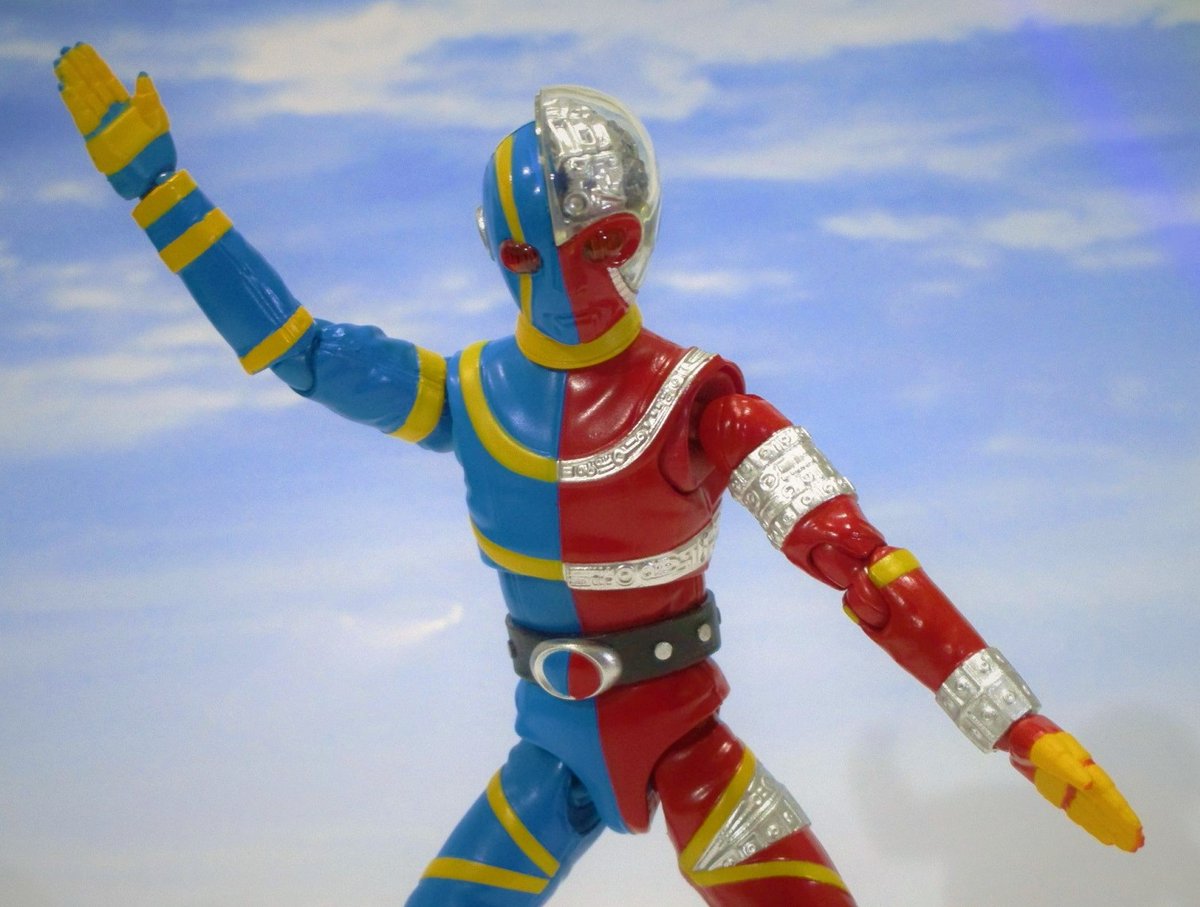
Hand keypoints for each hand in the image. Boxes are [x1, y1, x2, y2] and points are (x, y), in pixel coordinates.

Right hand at [54, 42, 175, 198]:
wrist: (154, 180)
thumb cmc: (159, 153)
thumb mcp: (158, 122)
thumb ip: (148, 99)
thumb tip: (141, 73)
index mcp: (128, 108)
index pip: (107, 80)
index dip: (95, 64)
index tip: (82, 48)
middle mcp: (112, 114)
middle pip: (92, 86)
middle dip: (79, 68)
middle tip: (65, 49)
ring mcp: (103, 125)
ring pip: (85, 98)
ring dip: (72, 80)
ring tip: (60, 64)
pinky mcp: (95, 139)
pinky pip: (83, 118)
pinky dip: (74, 104)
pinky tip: (65, 89)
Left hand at [1005, 714, 1143, 851]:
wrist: (1022, 735)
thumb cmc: (1039, 743)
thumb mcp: (1052, 751)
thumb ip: (1069, 768)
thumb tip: (1090, 784)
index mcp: (1085, 768)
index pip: (1106, 793)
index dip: (1120, 811)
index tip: (1135, 827)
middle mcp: (1083, 779)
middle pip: (1104, 805)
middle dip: (1121, 824)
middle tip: (1138, 843)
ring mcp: (1073, 789)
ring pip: (1095, 811)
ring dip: (1111, 827)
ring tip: (1128, 845)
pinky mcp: (1061, 795)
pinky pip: (1080, 813)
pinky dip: (1093, 825)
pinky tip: (1106, 837)